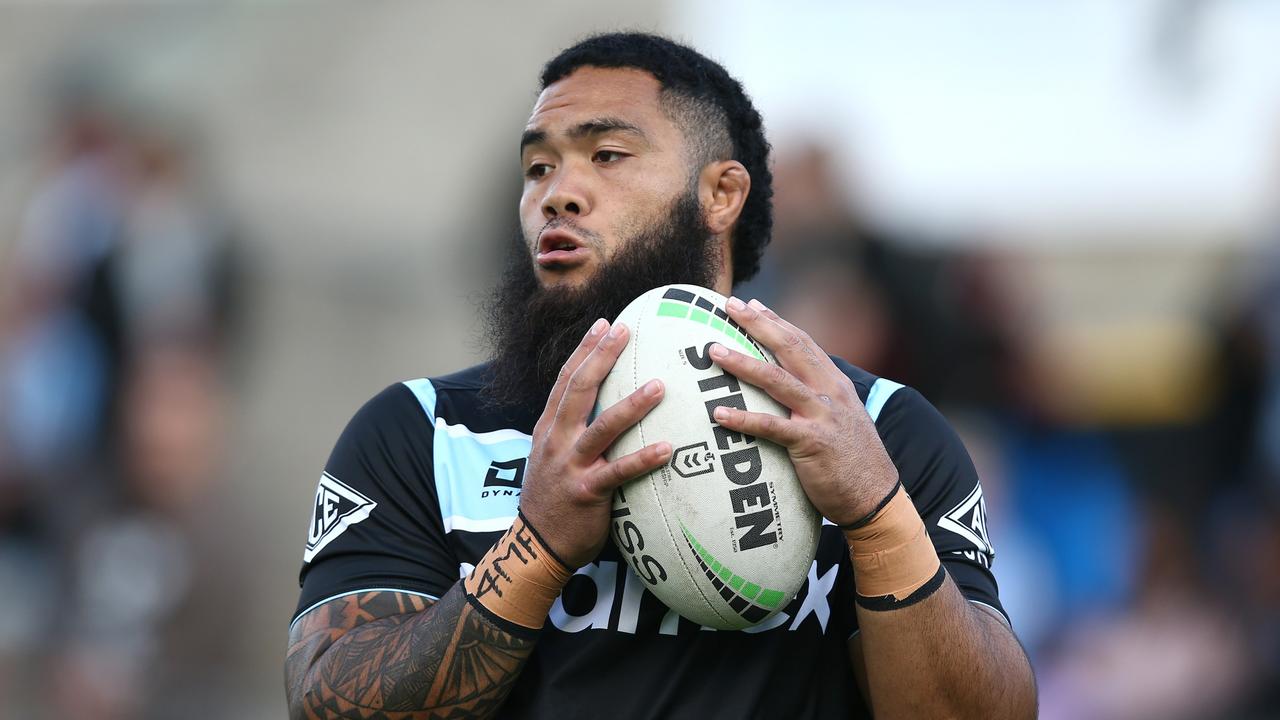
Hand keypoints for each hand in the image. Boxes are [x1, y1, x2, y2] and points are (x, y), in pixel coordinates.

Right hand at [518, 318, 672, 568]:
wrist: (537, 544)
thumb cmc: (554, 497)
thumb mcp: (553, 455)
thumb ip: (573, 429)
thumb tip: (606, 404)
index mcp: (549, 427)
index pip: (566, 380)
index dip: (585, 350)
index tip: (605, 324)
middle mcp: (557, 440)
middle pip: (579, 390)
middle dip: (601, 357)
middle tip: (625, 331)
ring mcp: (570, 465)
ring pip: (602, 428)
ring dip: (632, 405)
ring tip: (660, 386)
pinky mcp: (587, 492)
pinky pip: (618, 472)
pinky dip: (642, 459)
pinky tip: (667, 448)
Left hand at [707, 298, 897, 525]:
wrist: (876, 496)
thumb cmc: (852, 458)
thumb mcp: (841, 416)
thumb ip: (818, 396)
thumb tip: (791, 383)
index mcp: (835, 383)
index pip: (802, 342)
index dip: (776, 321)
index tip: (751, 305)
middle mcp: (829, 392)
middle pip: (789, 348)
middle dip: (758, 325)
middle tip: (729, 306)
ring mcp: (821, 416)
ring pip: (777, 380)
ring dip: (743, 363)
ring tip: (714, 352)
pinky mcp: (811, 444)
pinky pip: (772, 427)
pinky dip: (744, 419)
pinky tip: (719, 413)